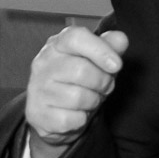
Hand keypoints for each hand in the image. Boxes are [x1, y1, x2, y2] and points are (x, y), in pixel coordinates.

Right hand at [25, 26, 127, 152]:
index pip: (75, 37)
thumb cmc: (78, 82)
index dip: (100, 50)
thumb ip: (109, 48)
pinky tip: (76, 114)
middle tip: (103, 87)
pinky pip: (72, 119)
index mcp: (58, 45)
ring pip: (78, 97)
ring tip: (89, 100)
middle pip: (82, 70)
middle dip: (103, 83)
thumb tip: (121, 39)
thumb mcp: (96, 62)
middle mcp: (43, 63)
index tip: (116, 65)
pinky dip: (81, 120)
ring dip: (93, 102)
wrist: (53, 113)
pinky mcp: (38, 113)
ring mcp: (37, 88)